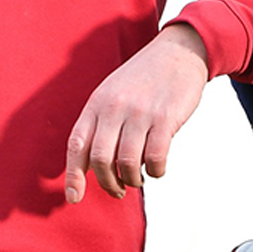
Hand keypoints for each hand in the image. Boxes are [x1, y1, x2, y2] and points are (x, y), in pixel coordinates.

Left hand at [63, 24, 210, 202]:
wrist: (179, 52)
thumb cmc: (144, 79)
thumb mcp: (113, 93)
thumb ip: (100, 123)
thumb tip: (91, 165)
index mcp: (97, 103)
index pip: (77, 145)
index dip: (73, 175)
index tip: (74, 198)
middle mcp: (115, 108)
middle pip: (101, 160)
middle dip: (108, 183)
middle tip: (117, 190)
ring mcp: (140, 113)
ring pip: (128, 162)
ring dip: (133, 180)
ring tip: (138, 179)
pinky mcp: (166, 118)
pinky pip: (156, 157)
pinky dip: (156, 171)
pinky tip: (158, 169)